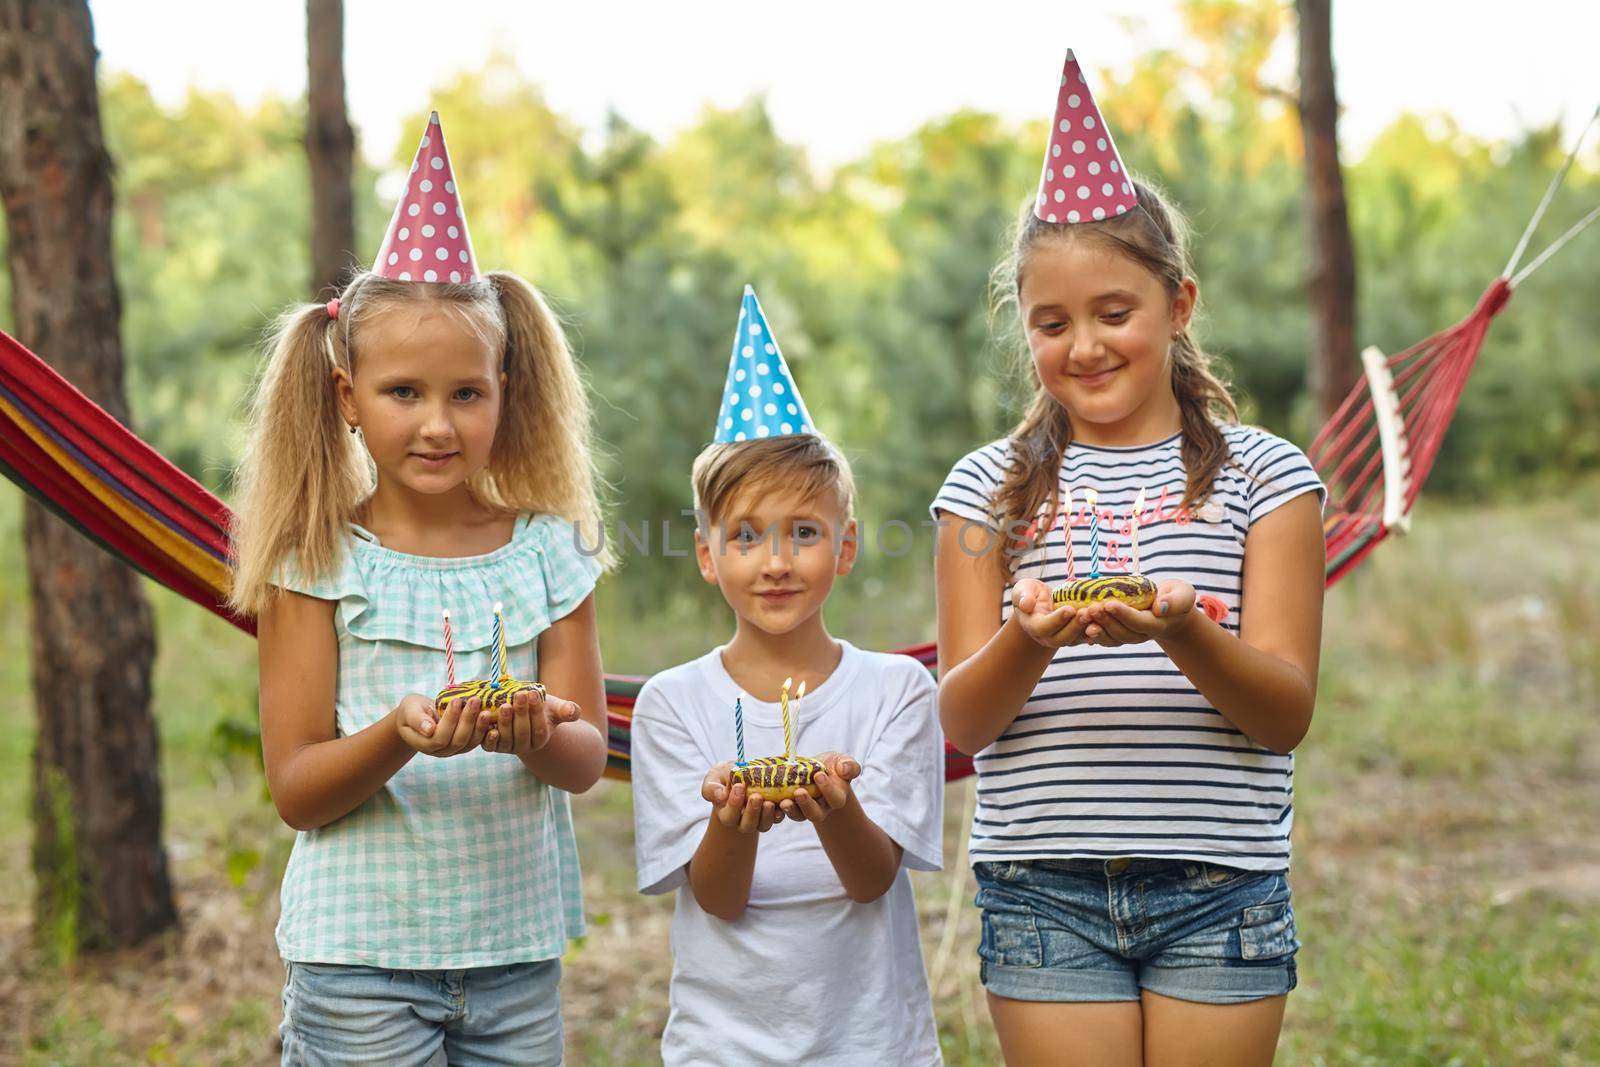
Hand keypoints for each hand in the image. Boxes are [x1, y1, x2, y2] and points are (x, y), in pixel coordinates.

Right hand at [396, 693, 487, 756]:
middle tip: (475, 700)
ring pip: (469, 743)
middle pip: (457, 741)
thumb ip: (417, 719)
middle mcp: (440, 751)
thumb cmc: (412, 710)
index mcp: (424, 744)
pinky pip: (476, 741)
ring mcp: (453, 750)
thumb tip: (429, 729)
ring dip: (479, 726)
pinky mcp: (464, 744)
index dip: (449, 721)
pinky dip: (484, 730)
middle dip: (467, 720)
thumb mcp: (409, 710)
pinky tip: (492, 717)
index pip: (439, 738)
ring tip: (486, 709)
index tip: (456, 701)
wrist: (418, 715)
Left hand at [481, 686, 580, 755]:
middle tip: (519, 695)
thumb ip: (567, 710)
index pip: (539, 728)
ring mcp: (508, 747)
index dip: (536, 711)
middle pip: (523, 732)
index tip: (533, 693)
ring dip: (504, 722)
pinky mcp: (492, 745)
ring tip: (504, 705)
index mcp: (540, 739)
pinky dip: (487, 735)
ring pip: (506, 738)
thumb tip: (572, 711)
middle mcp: (524, 747)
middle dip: (521, 713)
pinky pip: (489, 744)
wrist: (520, 713)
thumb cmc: (540, 708)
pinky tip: (486, 720)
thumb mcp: (555, 708)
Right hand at [702, 762, 779, 834]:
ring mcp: (758, 819)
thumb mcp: (713, 778)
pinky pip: (776, 818)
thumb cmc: (724, 777)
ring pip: (763, 825)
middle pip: (747, 825)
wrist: (741, 774)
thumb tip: (721, 796)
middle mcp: (741, 821)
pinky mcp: (771, 814)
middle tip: (756, 796)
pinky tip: (782, 803)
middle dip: (752, 812)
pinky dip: (780, 812)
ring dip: (767, 815)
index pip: (729, 816)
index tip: (739, 786)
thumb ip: (711, 788)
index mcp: (726, 813)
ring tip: (769, 801)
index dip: (734, 804)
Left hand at [781, 752, 859, 824]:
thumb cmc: (832, 766)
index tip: (819, 774)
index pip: (834, 798)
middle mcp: (822, 808)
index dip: (827, 789)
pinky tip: (771, 801)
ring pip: (799, 816)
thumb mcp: (842, 761)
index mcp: (836, 797)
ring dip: (791, 810)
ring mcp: (805, 809)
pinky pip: (784, 812)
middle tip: (799, 792)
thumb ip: (849, 766)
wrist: (817, 771)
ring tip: (783, 801)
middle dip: (807, 804)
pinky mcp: (791, 807)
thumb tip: (845, 769)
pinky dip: (777, 809)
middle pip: (815, 813)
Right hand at [1011, 578, 1091, 648]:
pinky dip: (1095, 630)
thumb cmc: (1030, 594)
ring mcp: (1062, 638)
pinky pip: (1085, 637)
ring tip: (1096, 614)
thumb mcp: (1022, 589)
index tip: (1069, 609)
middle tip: (1087, 613)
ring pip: (1075, 639)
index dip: (1057, 620)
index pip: (1043, 627)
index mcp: (1032, 625)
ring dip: (1086, 628)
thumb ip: (1022, 596)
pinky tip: (1104, 620)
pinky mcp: (1075, 636)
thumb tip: (1026, 605)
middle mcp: (1046, 637)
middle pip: (1061, 638)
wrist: (1040, 603)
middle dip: (1075, 626)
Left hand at [1078, 579, 1198, 646]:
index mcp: (1157, 624)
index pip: (1139, 622)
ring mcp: (1129, 636)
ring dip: (1096, 629)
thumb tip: (1159, 607)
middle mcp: (1142, 635)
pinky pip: (1104, 638)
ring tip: (1083, 616)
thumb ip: (1175, 601)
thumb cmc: (1175, 597)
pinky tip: (1080, 624)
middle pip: (1122, 633)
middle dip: (1106, 621)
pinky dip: (1091, 633)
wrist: (1168, 608)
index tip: (1109, 604)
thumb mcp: (1183, 594)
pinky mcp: (1119, 634)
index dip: (1124, 615)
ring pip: (1111, 639)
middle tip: (1091, 608)